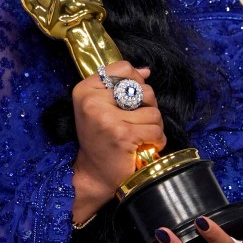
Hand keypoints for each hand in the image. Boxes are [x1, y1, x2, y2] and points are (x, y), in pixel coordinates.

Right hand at [71, 61, 164, 217]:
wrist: (94, 174)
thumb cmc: (100, 139)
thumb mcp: (101, 107)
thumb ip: (121, 85)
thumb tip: (145, 70)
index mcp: (85, 89)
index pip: (123, 68)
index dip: (136, 81)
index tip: (131, 99)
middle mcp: (92, 101)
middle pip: (143, 88)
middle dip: (148, 107)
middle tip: (136, 122)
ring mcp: (107, 118)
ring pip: (153, 111)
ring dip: (154, 126)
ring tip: (141, 136)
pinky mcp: (122, 135)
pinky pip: (156, 129)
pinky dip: (157, 139)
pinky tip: (145, 146)